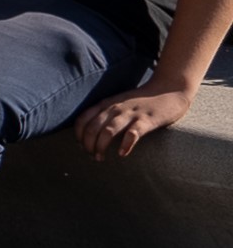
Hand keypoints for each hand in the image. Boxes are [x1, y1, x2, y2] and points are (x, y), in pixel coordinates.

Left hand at [78, 82, 196, 157]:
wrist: (169, 90)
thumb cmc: (141, 100)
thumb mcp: (117, 103)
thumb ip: (105, 113)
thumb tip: (90, 133)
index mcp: (105, 104)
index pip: (82, 120)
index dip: (79, 136)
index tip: (81, 147)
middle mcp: (115, 108)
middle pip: (92, 128)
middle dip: (88, 145)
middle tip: (90, 156)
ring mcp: (131, 113)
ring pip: (108, 131)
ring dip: (101, 146)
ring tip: (100, 158)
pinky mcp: (147, 120)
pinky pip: (133, 133)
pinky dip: (126, 144)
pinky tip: (122, 153)